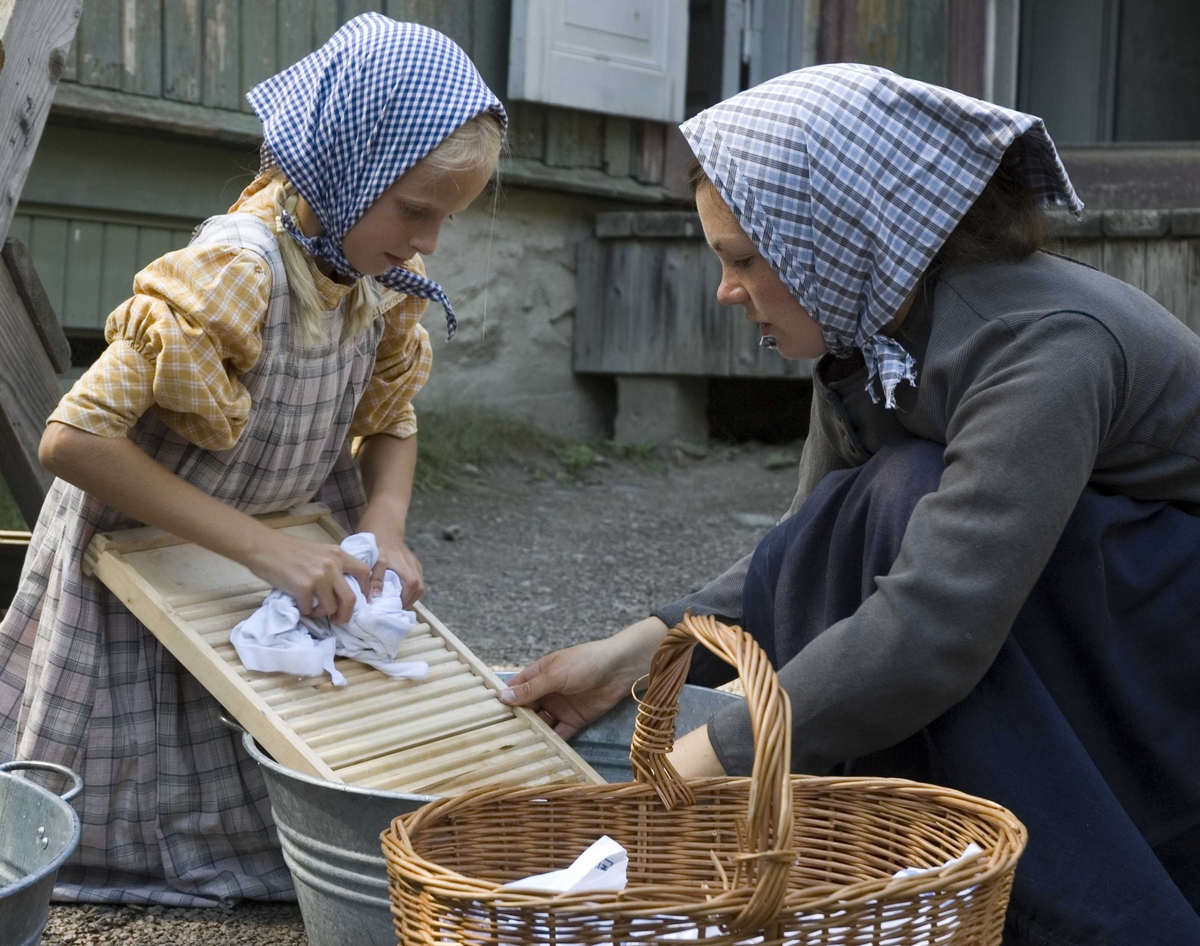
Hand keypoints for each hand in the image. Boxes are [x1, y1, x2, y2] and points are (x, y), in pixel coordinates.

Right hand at [245, 531, 370, 624]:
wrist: (262, 546)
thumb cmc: (287, 549)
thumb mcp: (318, 551)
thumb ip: (332, 565)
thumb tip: (340, 588)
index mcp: (338, 554)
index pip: (364, 572)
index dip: (366, 589)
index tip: (361, 600)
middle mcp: (333, 565)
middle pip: (351, 598)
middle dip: (346, 614)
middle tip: (339, 619)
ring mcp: (319, 577)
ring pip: (331, 608)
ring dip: (322, 613)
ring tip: (312, 607)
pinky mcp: (303, 588)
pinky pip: (309, 609)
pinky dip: (304, 610)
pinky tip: (298, 603)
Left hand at [371, 537, 423, 607]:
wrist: (383, 525)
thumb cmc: (376, 542)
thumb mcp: (373, 559)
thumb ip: (376, 578)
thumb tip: (376, 597)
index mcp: (405, 565)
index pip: (413, 587)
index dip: (406, 599)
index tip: (394, 607)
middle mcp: (413, 565)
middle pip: (419, 588)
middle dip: (409, 600)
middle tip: (394, 606)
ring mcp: (414, 563)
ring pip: (419, 585)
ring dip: (409, 594)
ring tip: (396, 599)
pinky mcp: (413, 562)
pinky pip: (416, 578)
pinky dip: (409, 587)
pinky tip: (398, 589)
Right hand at [499, 617, 668, 737]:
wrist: (620, 669)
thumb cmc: (584, 663)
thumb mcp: (555, 674)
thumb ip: (531, 689)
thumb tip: (502, 697)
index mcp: (539, 674)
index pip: (516, 689)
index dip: (503, 701)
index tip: (485, 717)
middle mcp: (547, 692)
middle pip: (527, 709)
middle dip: (516, 722)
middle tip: (499, 740)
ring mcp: (561, 707)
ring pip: (542, 723)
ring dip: (533, 734)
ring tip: (517, 750)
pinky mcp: (575, 720)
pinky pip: (560, 733)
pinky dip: (552, 742)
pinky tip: (541, 752)